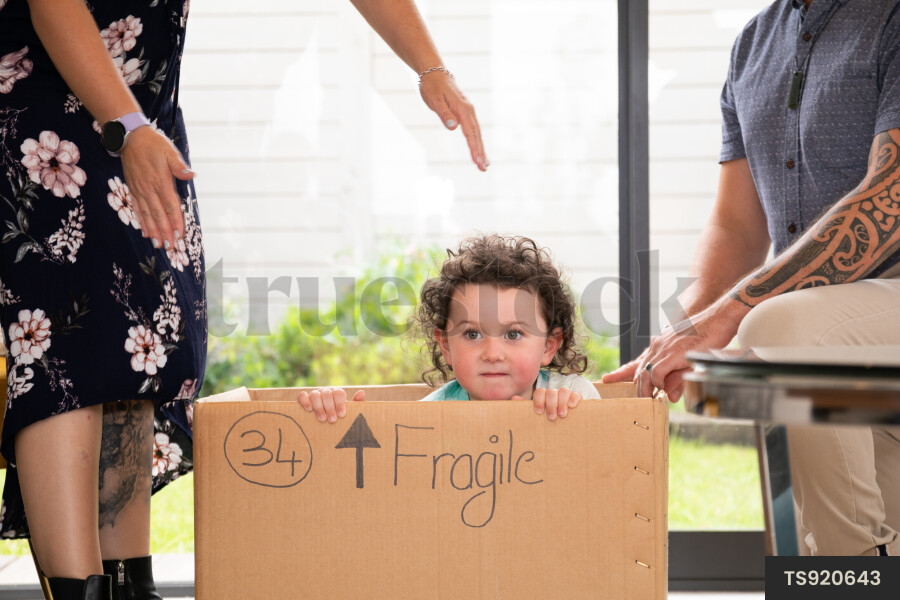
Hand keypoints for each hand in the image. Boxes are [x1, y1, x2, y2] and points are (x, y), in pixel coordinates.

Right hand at [119, 126, 194, 249]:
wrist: (129, 137)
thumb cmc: (153, 144)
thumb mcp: (169, 152)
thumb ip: (179, 166)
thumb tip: (191, 175)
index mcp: (160, 181)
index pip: (170, 206)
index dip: (175, 222)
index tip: (180, 235)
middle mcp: (149, 189)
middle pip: (158, 215)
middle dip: (165, 232)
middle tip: (170, 247)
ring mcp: (139, 190)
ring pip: (147, 215)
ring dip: (153, 231)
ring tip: (158, 245)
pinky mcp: (133, 189)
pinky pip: (137, 209)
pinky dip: (142, 221)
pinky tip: (145, 232)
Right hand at [297, 387, 365, 422]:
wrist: (325, 421)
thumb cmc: (338, 416)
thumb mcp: (348, 411)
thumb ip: (356, 404)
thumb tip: (362, 393)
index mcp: (337, 393)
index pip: (339, 393)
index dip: (340, 403)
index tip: (341, 415)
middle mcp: (326, 391)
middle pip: (327, 394)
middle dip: (330, 408)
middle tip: (332, 420)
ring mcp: (315, 394)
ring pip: (315, 394)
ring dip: (319, 407)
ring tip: (322, 419)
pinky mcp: (304, 398)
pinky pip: (302, 395)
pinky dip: (305, 401)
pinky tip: (309, 410)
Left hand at [419, 72, 487, 170]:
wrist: (435, 74)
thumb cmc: (433, 87)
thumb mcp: (435, 100)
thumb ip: (444, 114)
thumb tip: (453, 128)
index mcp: (463, 109)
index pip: (470, 132)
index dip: (473, 148)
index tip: (476, 161)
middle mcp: (469, 111)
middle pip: (477, 135)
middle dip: (481, 152)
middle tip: (483, 168)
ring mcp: (469, 111)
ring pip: (477, 133)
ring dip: (481, 149)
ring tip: (484, 165)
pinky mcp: (466, 113)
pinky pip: (474, 130)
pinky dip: (477, 141)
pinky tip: (478, 150)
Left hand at [513, 387, 581, 420]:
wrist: (563, 429)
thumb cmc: (545, 421)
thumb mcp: (535, 417)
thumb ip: (525, 408)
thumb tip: (514, 398)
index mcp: (542, 397)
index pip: (539, 392)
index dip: (539, 401)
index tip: (539, 412)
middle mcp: (553, 394)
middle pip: (551, 392)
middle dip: (551, 404)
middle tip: (551, 417)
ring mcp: (565, 395)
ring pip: (563, 391)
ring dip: (562, 402)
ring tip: (561, 415)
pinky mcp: (576, 399)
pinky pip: (576, 394)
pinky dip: (574, 398)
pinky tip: (572, 407)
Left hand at [602, 299, 746, 400]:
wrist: (718, 319)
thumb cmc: (707, 337)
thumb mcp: (688, 361)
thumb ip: (677, 379)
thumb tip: (671, 397)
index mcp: (659, 347)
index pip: (635, 363)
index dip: (620, 373)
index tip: (607, 380)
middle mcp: (658, 346)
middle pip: (637, 370)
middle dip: (634, 388)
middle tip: (635, 402)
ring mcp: (664, 348)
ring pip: (645, 373)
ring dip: (645, 389)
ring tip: (646, 400)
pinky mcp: (673, 353)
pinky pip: (657, 372)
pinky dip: (658, 383)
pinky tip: (662, 389)